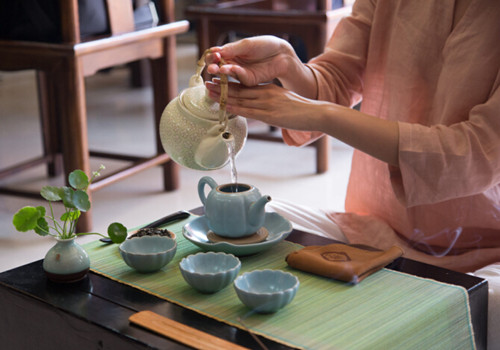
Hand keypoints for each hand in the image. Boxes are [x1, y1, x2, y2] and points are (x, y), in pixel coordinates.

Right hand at [205, 36, 296, 86]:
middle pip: (218, 67)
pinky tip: (229, 69)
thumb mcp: (247, 44)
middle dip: (213, 67)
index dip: (212, 56)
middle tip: (211, 67)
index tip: (214, 54)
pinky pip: (239, 78)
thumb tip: (214, 51)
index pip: (216, 56)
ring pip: (226, 75)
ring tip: (217, 69)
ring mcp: (240, 74)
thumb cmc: (265, 45)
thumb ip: (232, 49)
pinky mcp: (249, 81)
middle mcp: (233, 64)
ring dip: (220, 72)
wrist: (282, 54)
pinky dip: (234, 73)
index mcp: (231, 54)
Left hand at [205, 80, 325, 130]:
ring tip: (210, 92)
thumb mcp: (284, 100)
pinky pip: (249, 111)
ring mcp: (267, 104)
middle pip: (240, 90)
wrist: (316, 113)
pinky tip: (225, 106)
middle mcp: (266, 94)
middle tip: (207, 83)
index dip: (230, 84)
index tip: (217, 82)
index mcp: (269, 89)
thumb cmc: (302, 110)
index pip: (245, 86)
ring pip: (241, 99)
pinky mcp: (270, 115)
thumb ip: (270, 102)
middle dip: (222, 87)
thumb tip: (259, 109)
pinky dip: (235, 108)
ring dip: (224, 96)